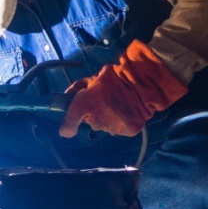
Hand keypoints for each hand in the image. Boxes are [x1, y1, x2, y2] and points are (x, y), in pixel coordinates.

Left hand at [59, 39, 187, 137]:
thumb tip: (66, 95)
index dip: (68, 128)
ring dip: (109, 119)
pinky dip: (123, 123)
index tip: (69, 128)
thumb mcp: (92, 79)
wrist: (141, 81)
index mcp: (84, 105)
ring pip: (106, 127)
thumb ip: (76, 88)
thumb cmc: (114, 78)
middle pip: (91, 124)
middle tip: (104, 102)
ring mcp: (112, 127)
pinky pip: (120, 129)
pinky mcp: (127, 130)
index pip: (68, 126)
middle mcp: (96, 120)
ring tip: (118, 104)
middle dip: (95, 115)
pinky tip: (127, 110)